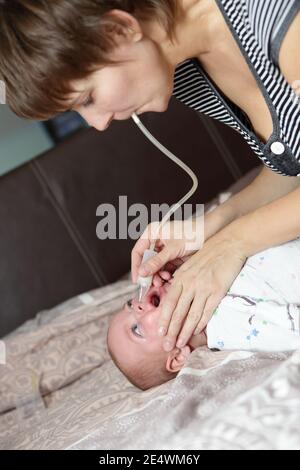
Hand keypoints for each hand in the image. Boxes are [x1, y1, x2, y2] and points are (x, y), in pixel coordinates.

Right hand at [131, 218, 203, 285]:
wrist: (209, 233)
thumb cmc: (192, 233)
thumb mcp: (172, 249)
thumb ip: (156, 261)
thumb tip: (142, 272)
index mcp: (152, 233)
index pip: (138, 252)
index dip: (136, 266)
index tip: (138, 280)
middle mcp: (156, 241)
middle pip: (147, 261)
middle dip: (149, 274)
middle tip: (152, 284)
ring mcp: (165, 249)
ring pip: (156, 266)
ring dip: (158, 276)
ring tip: (163, 281)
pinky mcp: (173, 256)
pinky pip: (165, 268)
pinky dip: (166, 274)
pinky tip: (170, 278)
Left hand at [158, 232, 246, 350]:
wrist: (228, 244)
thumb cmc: (208, 254)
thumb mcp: (189, 265)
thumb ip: (181, 281)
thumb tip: (174, 298)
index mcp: (181, 277)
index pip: (169, 302)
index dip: (164, 319)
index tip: (159, 332)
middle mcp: (190, 284)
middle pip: (178, 312)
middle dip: (171, 331)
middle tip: (166, 346)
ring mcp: (204, 288)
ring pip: (191, 315)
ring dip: (184, 332)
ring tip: (179, 344)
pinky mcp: (217, 291)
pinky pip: (207, 311)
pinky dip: (201, 324)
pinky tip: (196, 332)